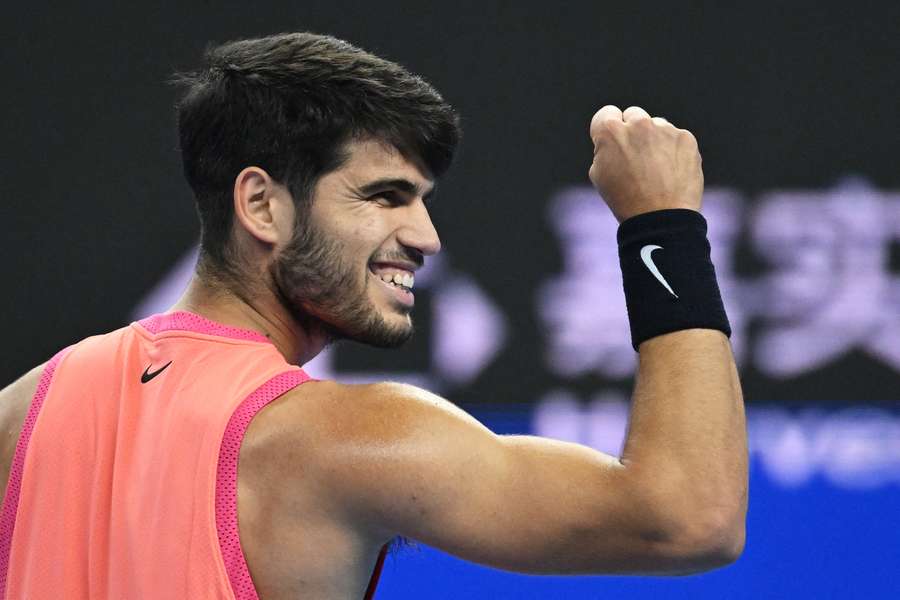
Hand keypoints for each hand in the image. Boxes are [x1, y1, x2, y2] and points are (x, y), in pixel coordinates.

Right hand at [588, 105, 703, 222]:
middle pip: (633, 115)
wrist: (661, 217)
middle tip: (636, 158)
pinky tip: (671, 172)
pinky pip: (676, 138)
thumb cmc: (625, 200)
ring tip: (656, 170)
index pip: (606, 114)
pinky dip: (673, 150)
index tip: (613, 144)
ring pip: (657, 126)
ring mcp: (664, 129)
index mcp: (610, 131)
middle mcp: (638, 124)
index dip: (608, 131)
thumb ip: (604, 149)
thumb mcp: (599, 174)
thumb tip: (614, 140)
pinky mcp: (685, 138)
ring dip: (655, 140)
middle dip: (633, 131)